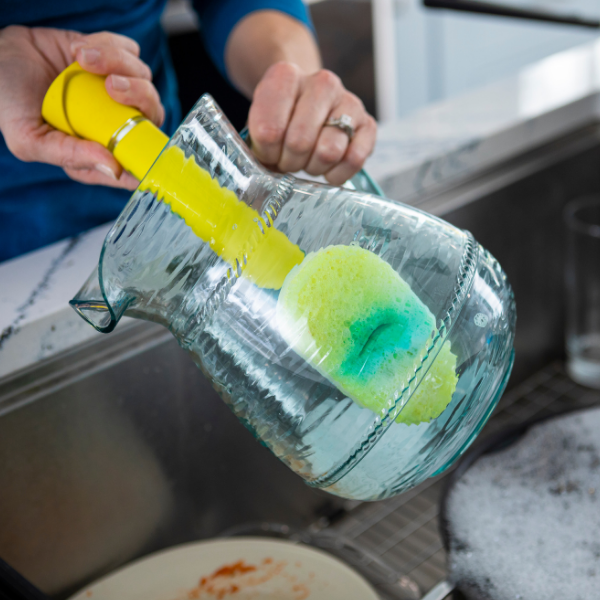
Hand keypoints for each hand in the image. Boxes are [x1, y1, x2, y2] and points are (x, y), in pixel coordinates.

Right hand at [0, 26, 163, 189]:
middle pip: (153, 114)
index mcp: (99, 150)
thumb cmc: (9, 104)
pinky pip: (130, 52)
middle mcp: (114, 122)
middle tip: (111, 85)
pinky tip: (78, 51)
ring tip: (81, 59)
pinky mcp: (112, 60)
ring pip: (144, 78)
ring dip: (118, 63)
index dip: (150, 153)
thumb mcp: (30, 139)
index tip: (142, 140)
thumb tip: (115, 169)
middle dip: (140, 96)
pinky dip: (109, 46)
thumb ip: (71, 156)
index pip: (139, 160)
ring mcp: (116, 91)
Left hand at [248, 62, 376, 185]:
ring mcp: (349, 102)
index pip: (269, 131)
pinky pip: (354, 160)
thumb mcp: (258, 123)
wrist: (307, 102)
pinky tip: (327, 169)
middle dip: (289, 161)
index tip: (267, 150)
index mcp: (286, 76)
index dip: (266, 152)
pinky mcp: (368, 124)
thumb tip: (262, 176)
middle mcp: (322, 82)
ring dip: (313, 167)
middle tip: (287, 158)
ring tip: (307, 160)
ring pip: (329, 152)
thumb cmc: (280, 119)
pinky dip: (336, 174)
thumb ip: (256, 145)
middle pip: (300, 142)